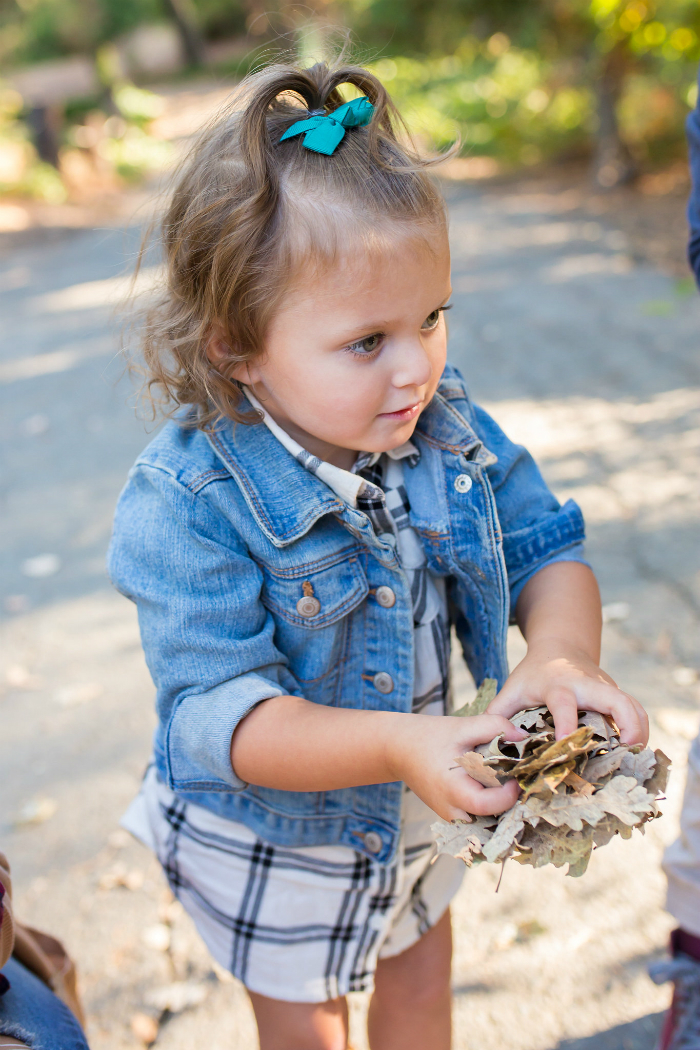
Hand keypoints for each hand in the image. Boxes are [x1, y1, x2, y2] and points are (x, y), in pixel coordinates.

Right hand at [388, 713, 526, 821]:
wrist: (398, 748)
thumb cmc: (429, 736)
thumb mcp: (462, 726)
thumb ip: (495, 726)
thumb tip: (524, 737)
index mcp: (452, 790)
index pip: (488, 805)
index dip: (508, 793)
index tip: (516, 774)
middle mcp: (451, 811)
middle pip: (491, 816)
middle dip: (507, 799)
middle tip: (514, 775)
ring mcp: (450, 816)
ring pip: (485, 820)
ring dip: (499, 804)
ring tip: (503, 779)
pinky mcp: (451, 815)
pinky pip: (477, 817)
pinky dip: (488, 804)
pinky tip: (491, 785)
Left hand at [487, 640, 648, 744]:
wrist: (559, 646)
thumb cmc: (533, 674)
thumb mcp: (512, 688)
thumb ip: (497, 714)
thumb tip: (489, 746)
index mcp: (557, 684)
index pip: (564, 703)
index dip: (566, 724)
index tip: (565, 746)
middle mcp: (587, 685)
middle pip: (615, 699)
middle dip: (625, 724)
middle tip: (626, 752)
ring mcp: (606, 689)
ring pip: (632, 705)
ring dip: (639, 730)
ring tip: (635, 759)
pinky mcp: (616, 695)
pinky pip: (636, 710)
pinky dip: (641, 730)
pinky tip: (636, 753)